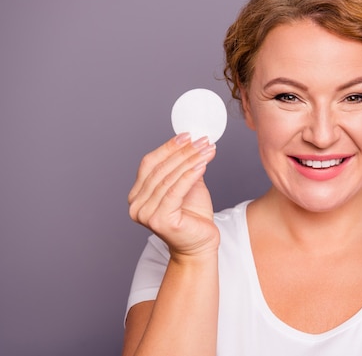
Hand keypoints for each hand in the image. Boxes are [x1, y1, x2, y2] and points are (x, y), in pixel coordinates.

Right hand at [128, 133, 219, 259]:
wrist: (200, 244)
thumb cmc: (193, 217)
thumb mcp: (187, 185)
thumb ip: (183, 167)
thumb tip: (191, 142)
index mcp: (137, 194)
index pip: (150, 163)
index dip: (168, 147)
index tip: (188, 135)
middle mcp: (136, 205)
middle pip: (160, 169)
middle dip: (184, 152)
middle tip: (202, 141)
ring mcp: (145, 214)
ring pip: (169, 178)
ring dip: (191, 160)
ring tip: (207, 150)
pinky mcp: (159, 220)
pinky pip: (176, 191)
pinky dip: (190, 175)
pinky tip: (203, 165)